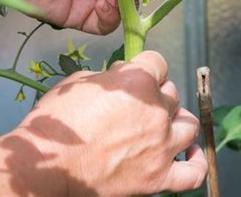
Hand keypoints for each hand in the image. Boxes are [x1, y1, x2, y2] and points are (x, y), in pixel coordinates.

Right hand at [14, 51, 207, 195]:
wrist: (45, 167)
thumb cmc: (55, 122)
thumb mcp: (78, 82)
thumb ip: (109, 76)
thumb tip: (122, 75)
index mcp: (137, 82)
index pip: (158, 62)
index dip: (145, 66)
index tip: (136, 73)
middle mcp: (155, 111)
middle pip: (172, 92)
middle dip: (155, 92)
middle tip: (135, 103)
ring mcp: (161, 147)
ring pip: (189, 125)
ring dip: (175, 119)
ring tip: (161, 123)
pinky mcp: (158, 178)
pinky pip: (193, 173)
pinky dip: (196, 162)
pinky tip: (190, 152)